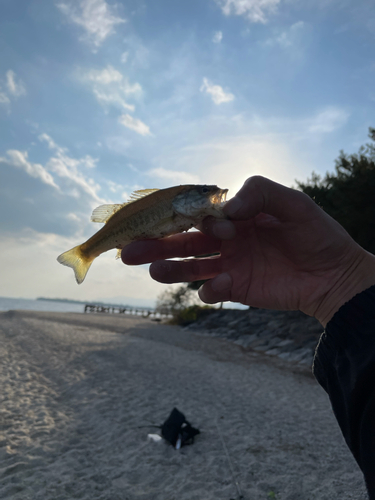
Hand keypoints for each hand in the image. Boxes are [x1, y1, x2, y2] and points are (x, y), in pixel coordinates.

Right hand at [122, 176, 374, 325]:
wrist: (335, 273)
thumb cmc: (315, 232)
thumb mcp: (293, 202)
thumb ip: (259, 193)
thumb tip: (226, 208)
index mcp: (234, 216)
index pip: (196, 213)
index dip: (182, 217)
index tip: (190, 222)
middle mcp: (225, 240)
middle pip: (182, 241)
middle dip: (155, 244)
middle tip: (127, 249)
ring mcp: (228, 265)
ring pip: (188, 267)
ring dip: (168, 269)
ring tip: (150, 270)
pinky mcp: (236, 289)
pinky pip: (211, 290)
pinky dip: (208, 289)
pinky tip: (217, 285)